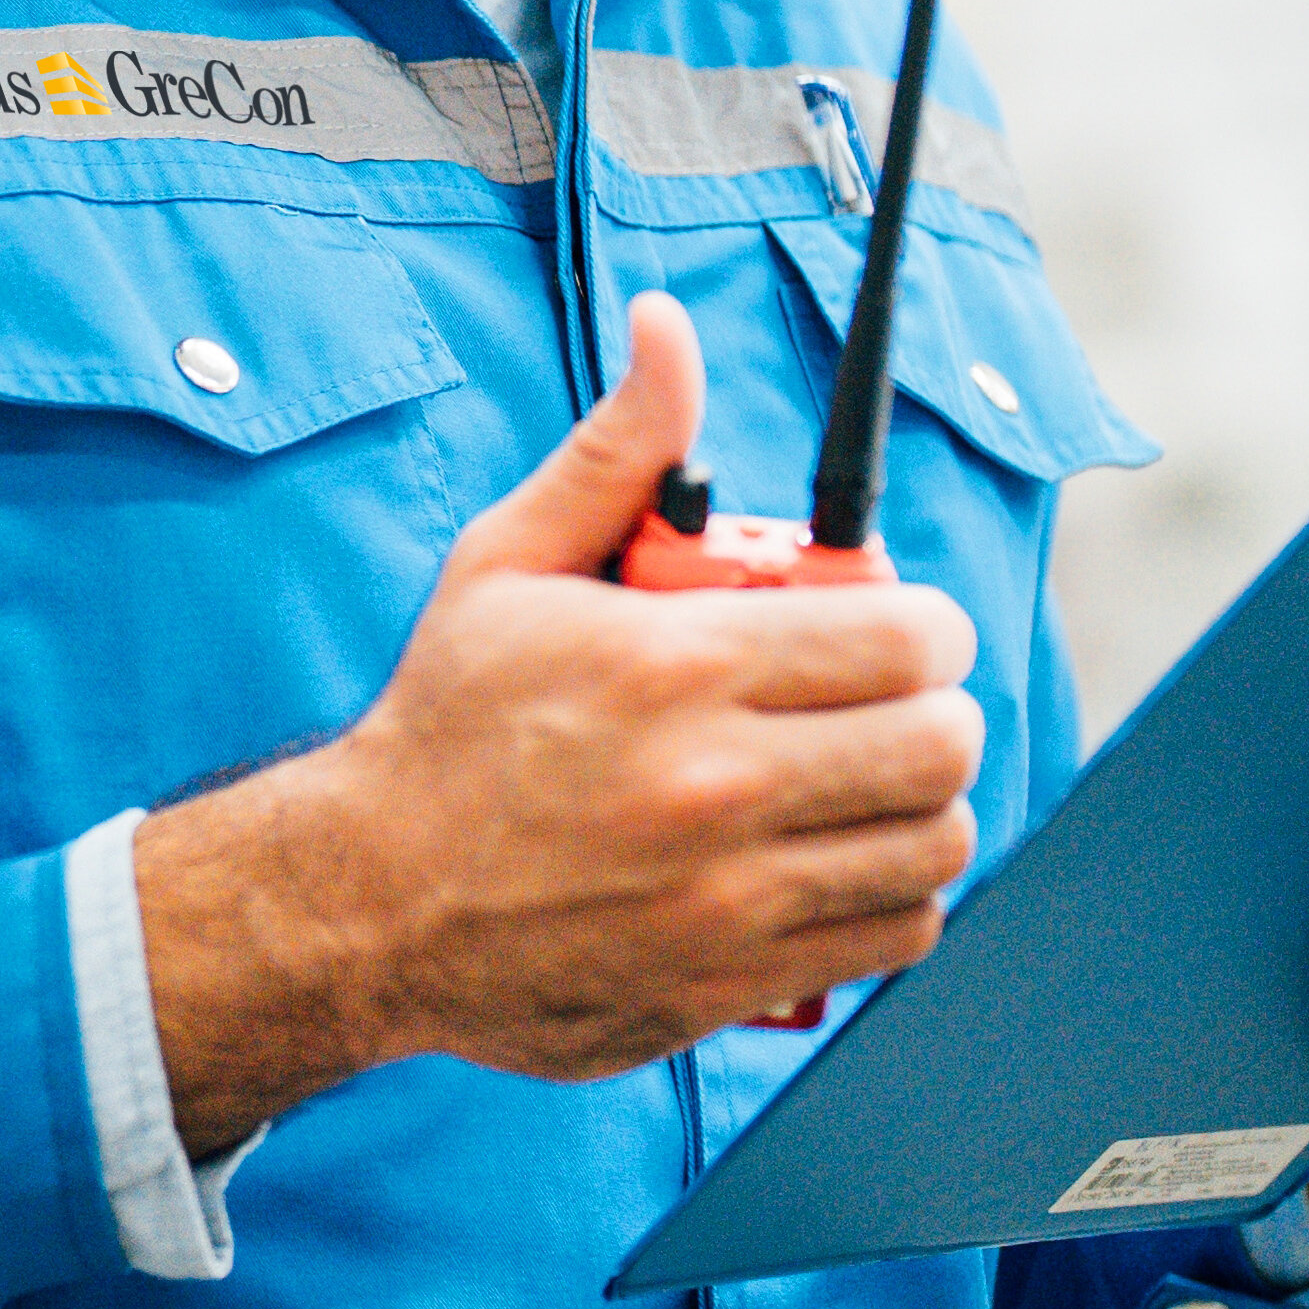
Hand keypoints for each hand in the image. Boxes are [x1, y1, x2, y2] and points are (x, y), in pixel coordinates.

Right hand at [140, 294, 991, 1149]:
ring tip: (863, 780)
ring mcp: (729, 896)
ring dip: (920, 803)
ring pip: (935, 843)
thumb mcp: (507, 563)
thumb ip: (619, 450)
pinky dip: (892, 894)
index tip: (897, 628)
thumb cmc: (445, 719)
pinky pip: (897, 934)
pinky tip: (836, 859)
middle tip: (887, 702)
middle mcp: (714, 785)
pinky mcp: (735, 982)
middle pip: (942, 743)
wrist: (366, 900)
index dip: (926, 624)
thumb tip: (670, 326)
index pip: (904, 637)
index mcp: (672, 666)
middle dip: (933, 707)